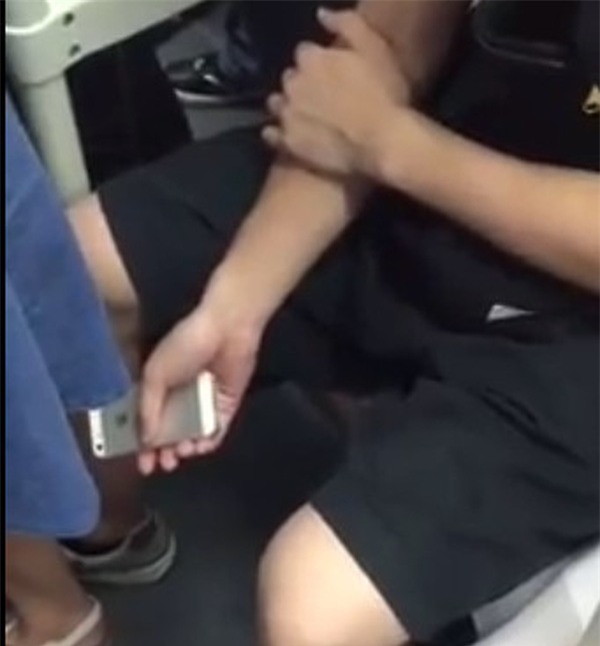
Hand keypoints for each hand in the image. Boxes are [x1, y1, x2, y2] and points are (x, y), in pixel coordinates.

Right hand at [138, 297, 260, 474]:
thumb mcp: (156, 374)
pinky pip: (216, 430)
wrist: (227, 329)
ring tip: (183, 450)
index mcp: (157, 387)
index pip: (145, 421)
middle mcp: (179, 397)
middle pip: (168, 433)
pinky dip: (208, 441)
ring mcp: (203, 402)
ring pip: (191, 435)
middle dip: (164, 452)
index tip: (142, 464)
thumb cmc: (186, 346)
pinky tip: (201, 446)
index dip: (141, 443)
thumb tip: (145, 440)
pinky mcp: (225, 405)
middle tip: (163, 465)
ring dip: (185, 448)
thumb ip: (148, 408)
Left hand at [263, 9, 406, 175]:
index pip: (305, 52)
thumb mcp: (375, 49)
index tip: (331, 73)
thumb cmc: (384, 94)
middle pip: (290, 78)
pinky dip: (275, 133)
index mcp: (311, 58)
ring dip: (287, 105)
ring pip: (277, 103)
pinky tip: (286, 135)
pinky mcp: (287, 142)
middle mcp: (293, 83)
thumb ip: (347, 24)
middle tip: (321, 97)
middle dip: (301, 83)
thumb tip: (321, 13)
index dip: (318, 63)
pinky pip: (270, 134)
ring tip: (304, 116)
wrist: (380, 142)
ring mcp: (287, 114)